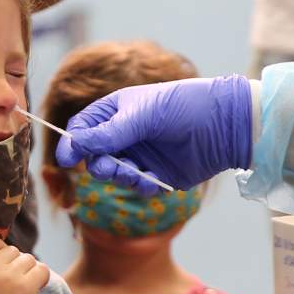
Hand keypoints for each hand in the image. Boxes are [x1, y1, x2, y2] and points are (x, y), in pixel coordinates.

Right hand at [0, 235, 50, 293]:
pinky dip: (41, 277)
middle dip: (14, 263)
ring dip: (27, 270)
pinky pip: (42, 269)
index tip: (1, 263)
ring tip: (20, 286)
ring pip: (28, 258)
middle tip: (10, 281)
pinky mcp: (26, 286)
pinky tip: (35, 286)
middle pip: (12, 250)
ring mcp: (9, 276)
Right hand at [56, 76, 253, 193]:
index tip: (68, 158)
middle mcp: (125, 133)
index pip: (83, 126)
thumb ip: (109, 133)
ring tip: (134, 173)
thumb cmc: (184, 107)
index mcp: (118, 110)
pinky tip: (153, 179)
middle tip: (108, 168)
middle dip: (98, 163)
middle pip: (94, 154)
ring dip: (119, 176)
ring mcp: (140, 154)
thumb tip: (75, 144)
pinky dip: (139, 185)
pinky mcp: (156, 174)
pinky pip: (136, 185)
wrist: (225, 126)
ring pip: (113, 173)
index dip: (73, 142)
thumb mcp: (143, 115)